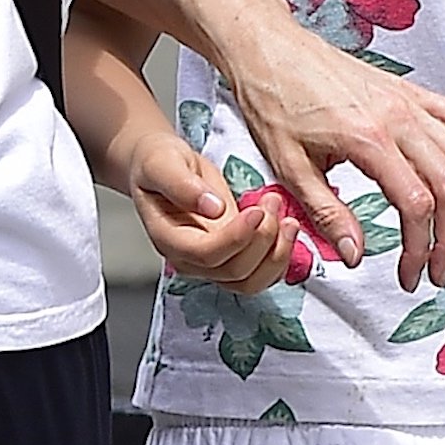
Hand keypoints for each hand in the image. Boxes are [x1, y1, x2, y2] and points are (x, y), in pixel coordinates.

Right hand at [126, 130, 309, 292]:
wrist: (162, 167)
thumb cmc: (158, 163)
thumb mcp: (163, 162)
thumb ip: (181, 184)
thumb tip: (212, 207)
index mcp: (168, 239)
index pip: (206, 254)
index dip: (236, 238)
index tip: (256, 210)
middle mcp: (189, 259)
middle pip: (233, 271)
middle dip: (262, 238)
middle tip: (272, 202)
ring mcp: (211, 263)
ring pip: (250, 282)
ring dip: (276, 254)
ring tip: (287, 220)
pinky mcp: (231, 258)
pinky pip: (260, 274)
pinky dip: (279, 256)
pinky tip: (286, 230)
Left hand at [220, 6, 444, 289]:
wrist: (270, 47)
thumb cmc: (273, 100)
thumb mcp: (288, 166)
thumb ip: (327, 213)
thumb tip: (356, 256)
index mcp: (367, 139)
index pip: (415, 205)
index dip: (420, 248)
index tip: (412, 275)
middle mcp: (398, 118)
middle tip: (442, 272)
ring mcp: (410, 103)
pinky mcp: (411, 92)